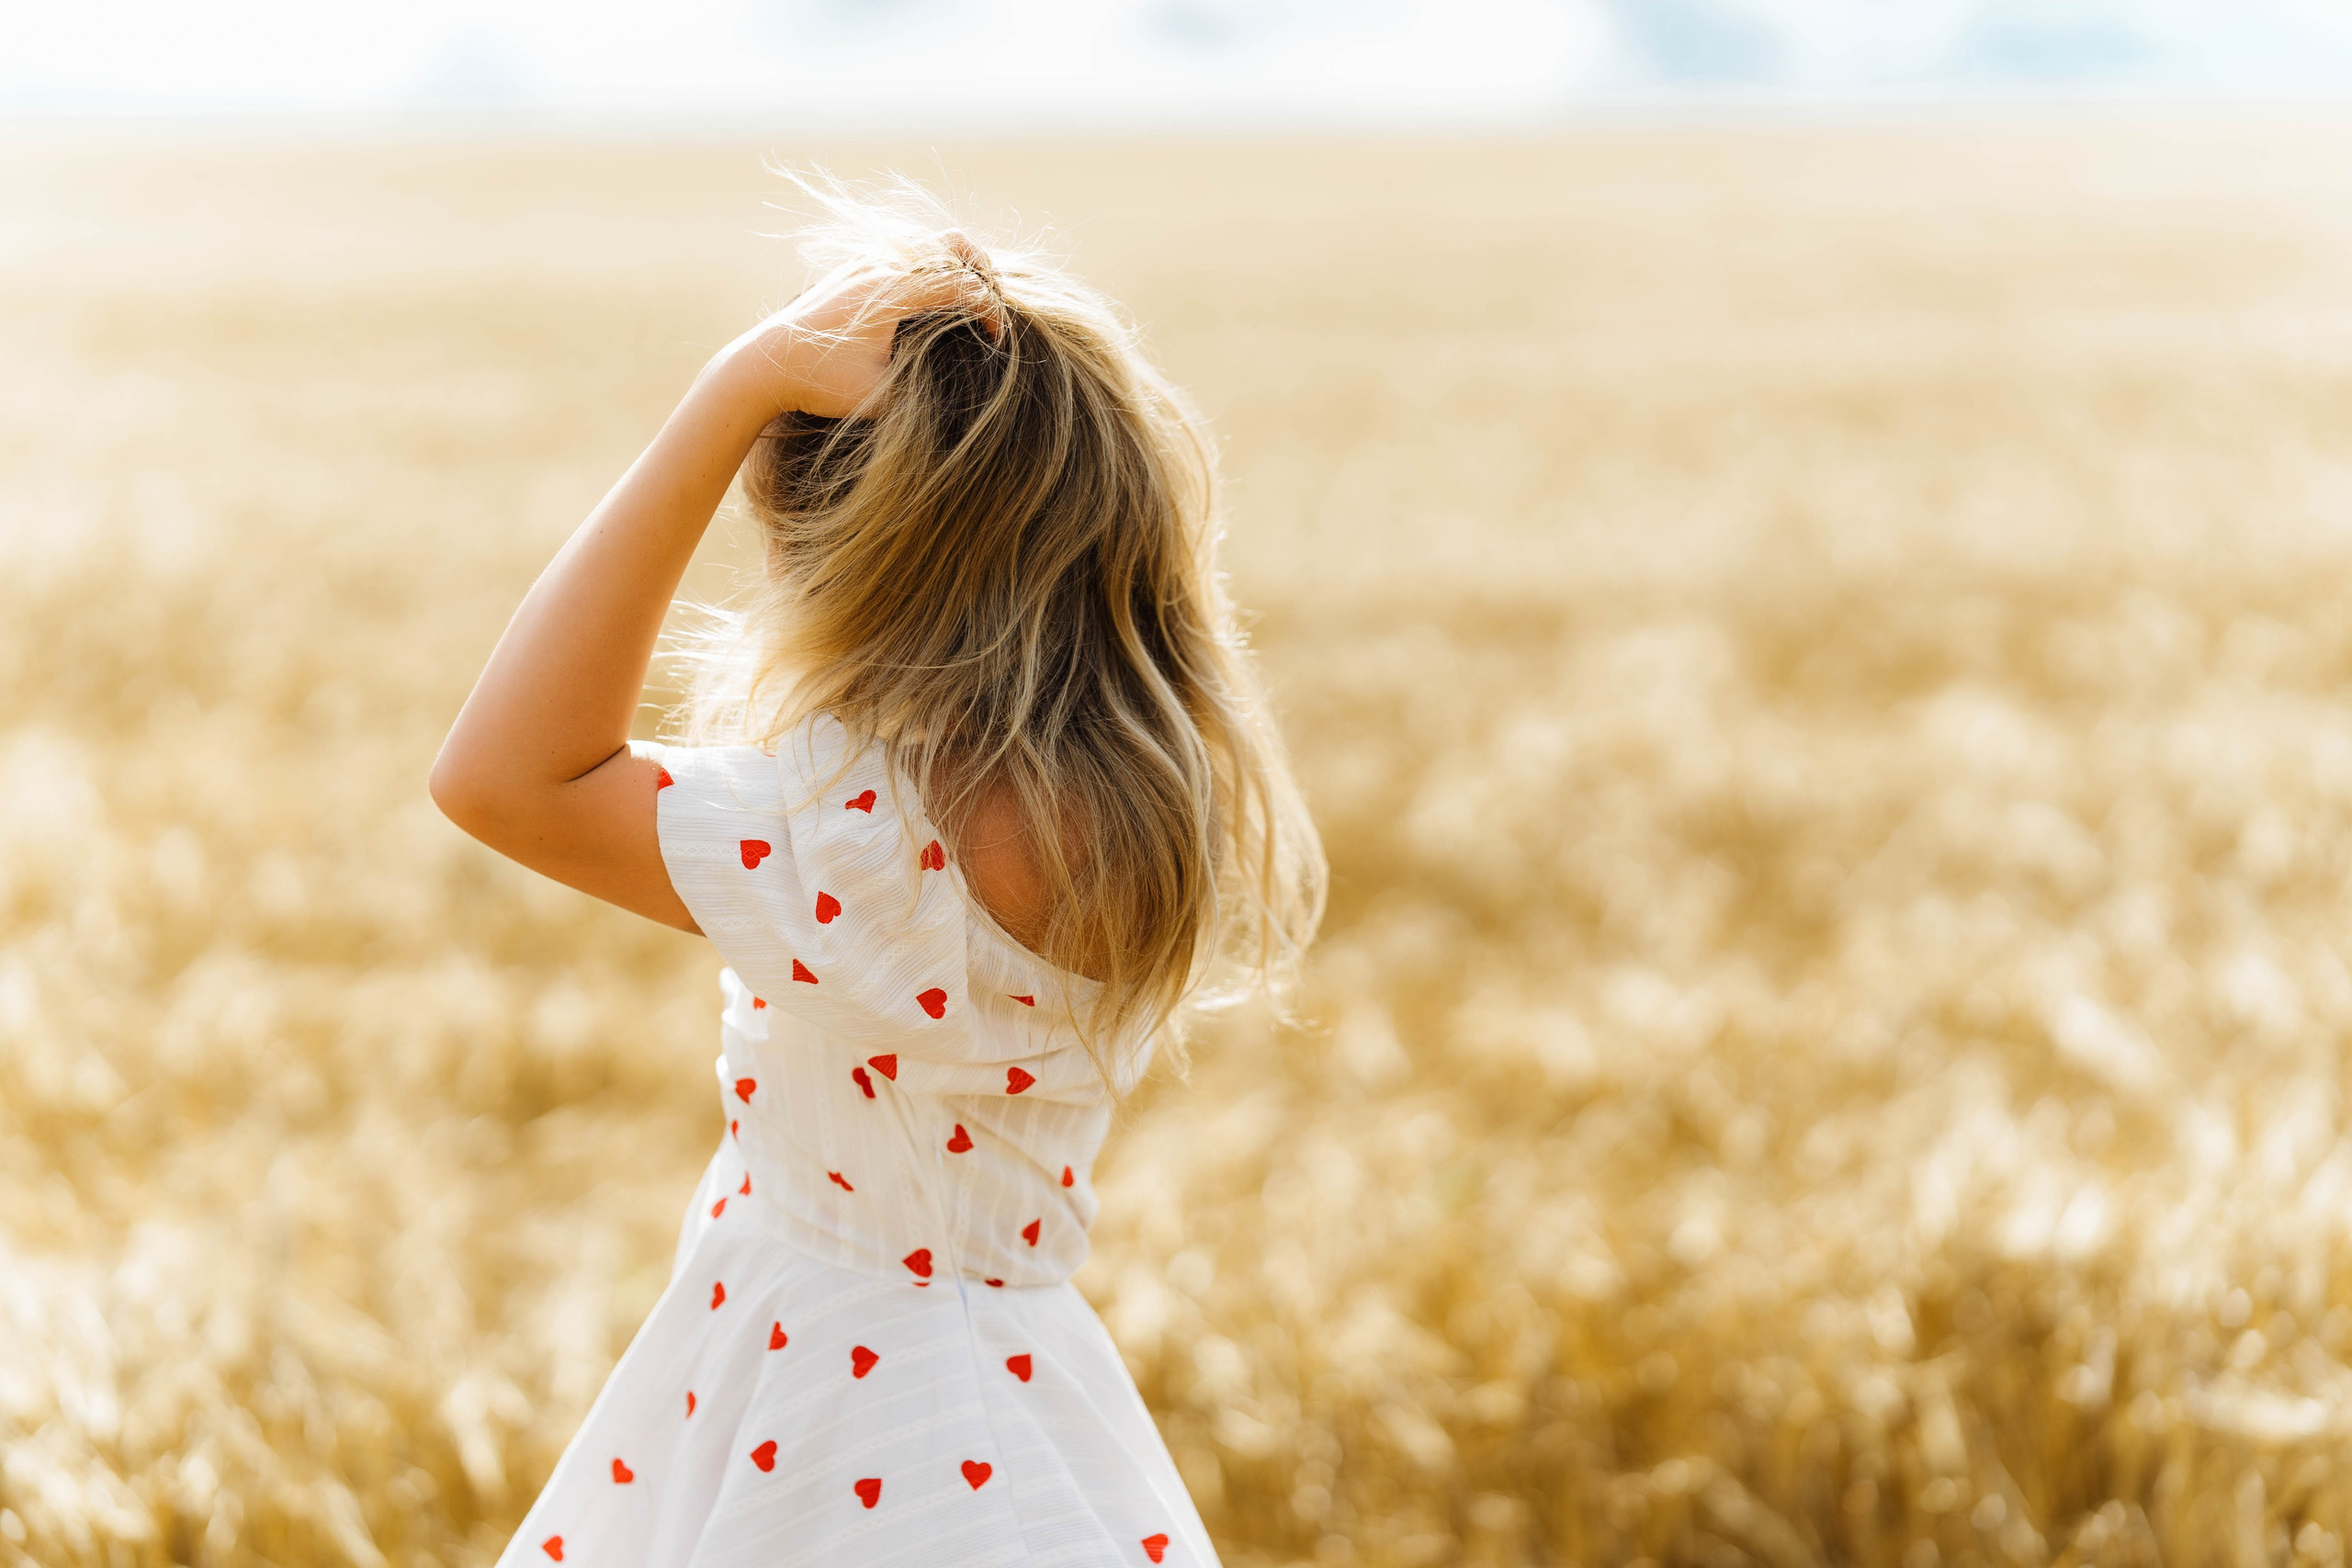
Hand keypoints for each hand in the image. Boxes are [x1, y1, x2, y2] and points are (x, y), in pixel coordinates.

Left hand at [717, 256, 984, 420]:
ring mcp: (865, 262)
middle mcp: (881, 267)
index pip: (964, 287)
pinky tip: (931, 303)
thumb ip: (924, 399)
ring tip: (967, 303)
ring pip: (930, 244)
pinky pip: (906, 254)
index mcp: (893, 292)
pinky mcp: (853, 268)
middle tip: (992, 305)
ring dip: (957, 268)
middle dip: (984, 272)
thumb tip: (963, 408)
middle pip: (954, 245)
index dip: (991, 312)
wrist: (765, 364)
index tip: (996, 341)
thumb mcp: (878, 400)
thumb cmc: (820, 384)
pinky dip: (930, 270)